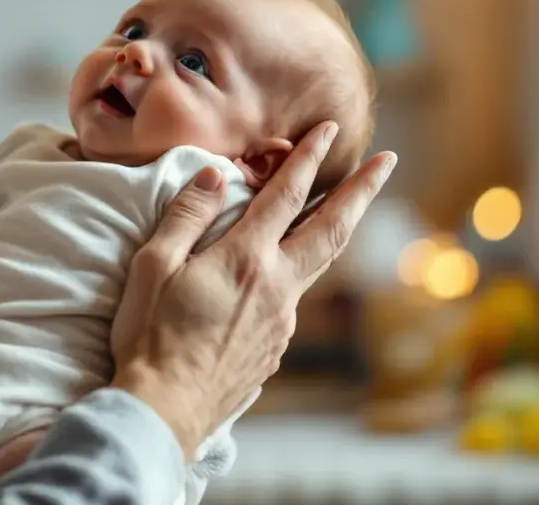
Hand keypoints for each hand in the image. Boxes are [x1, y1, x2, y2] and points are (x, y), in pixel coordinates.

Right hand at [110, 121, 395, 454]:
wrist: (165, 408)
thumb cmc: (150, 334)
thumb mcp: (154, 264)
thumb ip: (187, 214)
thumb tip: (211, 173)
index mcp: (245, 258)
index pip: (286, 195)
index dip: (308, 158)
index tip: (328, 129)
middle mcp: (276, 286)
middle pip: (332, 228)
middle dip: (363, 190)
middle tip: (387, 160)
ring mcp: (282, 320)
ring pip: (320, 263)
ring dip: (337, 228)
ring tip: (347, 207)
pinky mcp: (276, 347)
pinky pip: (295, 296)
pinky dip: (302, 269)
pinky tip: (286, 270)